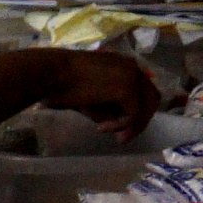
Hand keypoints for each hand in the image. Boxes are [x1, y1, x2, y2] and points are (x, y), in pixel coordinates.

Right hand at [33, 47, 162, 138]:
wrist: (51, 73)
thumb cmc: (60, 83)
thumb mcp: (88, 97)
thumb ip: (105, 108)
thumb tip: (115, 122)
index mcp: (124, 65)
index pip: (142, 89)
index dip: (135, 110)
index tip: (118, 126)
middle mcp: (133, 68)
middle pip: (152, 98)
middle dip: (140, 120)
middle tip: (122, 137)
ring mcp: (133, 77)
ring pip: (147, 107)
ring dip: (133, 125)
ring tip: (116, 137)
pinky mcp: (128, 89)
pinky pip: (134, 114)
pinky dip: (121, 125)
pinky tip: (101, 128)